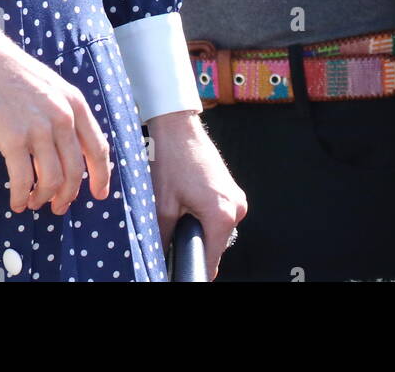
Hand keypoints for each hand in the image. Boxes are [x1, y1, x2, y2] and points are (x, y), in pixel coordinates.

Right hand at [0, 17, 111, 215]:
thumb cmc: (12, 71)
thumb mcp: (51, 86)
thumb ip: (64, 113)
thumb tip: (68, 149)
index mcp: (74, 103)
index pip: (98, 147)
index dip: (101, 175)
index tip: (99, 193)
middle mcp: (63, 117)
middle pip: (76, 170)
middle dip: (68, 195)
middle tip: (59, 207)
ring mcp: (39, 128)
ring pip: (52, 180)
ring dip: (44, 198)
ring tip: (33, 202)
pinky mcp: (14, 138)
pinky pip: (23, 179)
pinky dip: (20, 196)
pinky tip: (16, 202)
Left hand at [146, 110, 247, 280]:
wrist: (177, 126)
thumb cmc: (170, 160)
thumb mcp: (161, 205)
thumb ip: (163, 238)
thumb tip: (158, 260)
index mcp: (222, 214)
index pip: (211, 262)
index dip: (191, 267)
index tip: (177, 266)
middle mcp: (236, 208)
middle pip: (215, 246)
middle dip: (194, 244)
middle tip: (172, 230)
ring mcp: (236, 197)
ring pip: (216, 231)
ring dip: (198, 228)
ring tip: (178, 211)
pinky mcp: (232, 189)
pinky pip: (219, 215)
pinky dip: (204, 215)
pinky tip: (187, 201)